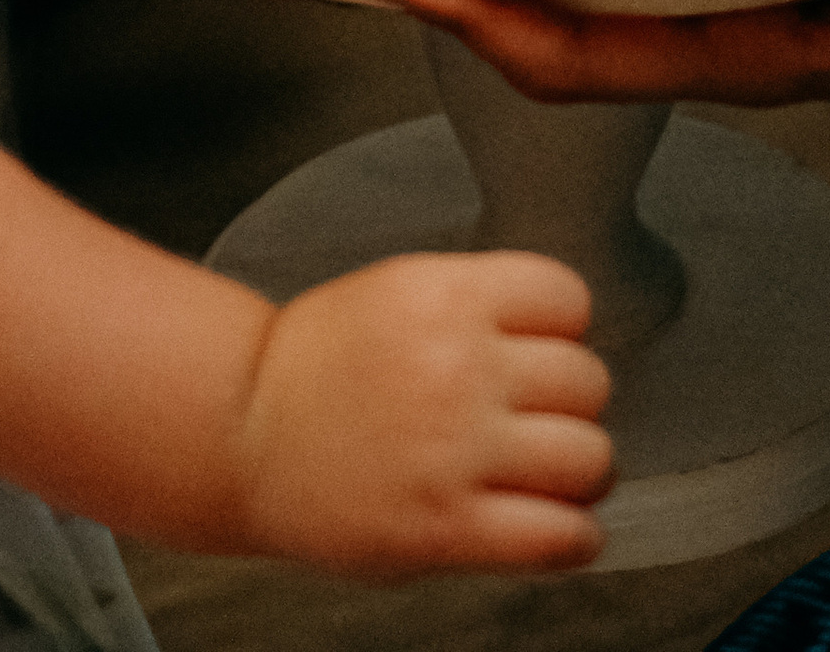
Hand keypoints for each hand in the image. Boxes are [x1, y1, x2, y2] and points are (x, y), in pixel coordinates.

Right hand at [231, 251, 609, 576]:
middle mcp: (459, 366)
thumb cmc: (316, 367)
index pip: (567, 299)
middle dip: (572, 403)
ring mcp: (456, 450)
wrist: (241, 431)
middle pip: (586, 379)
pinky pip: (560, 535)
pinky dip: (575, 538)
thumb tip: (562, 341)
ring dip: (581, 471)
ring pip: (588, 456)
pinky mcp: (448, 528)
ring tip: (555, 477)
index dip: (563, 330)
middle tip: (543, 420)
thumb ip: (478, 308)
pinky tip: (558, 530)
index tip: (547, 351)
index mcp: (445, 295)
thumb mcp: (398, 292)